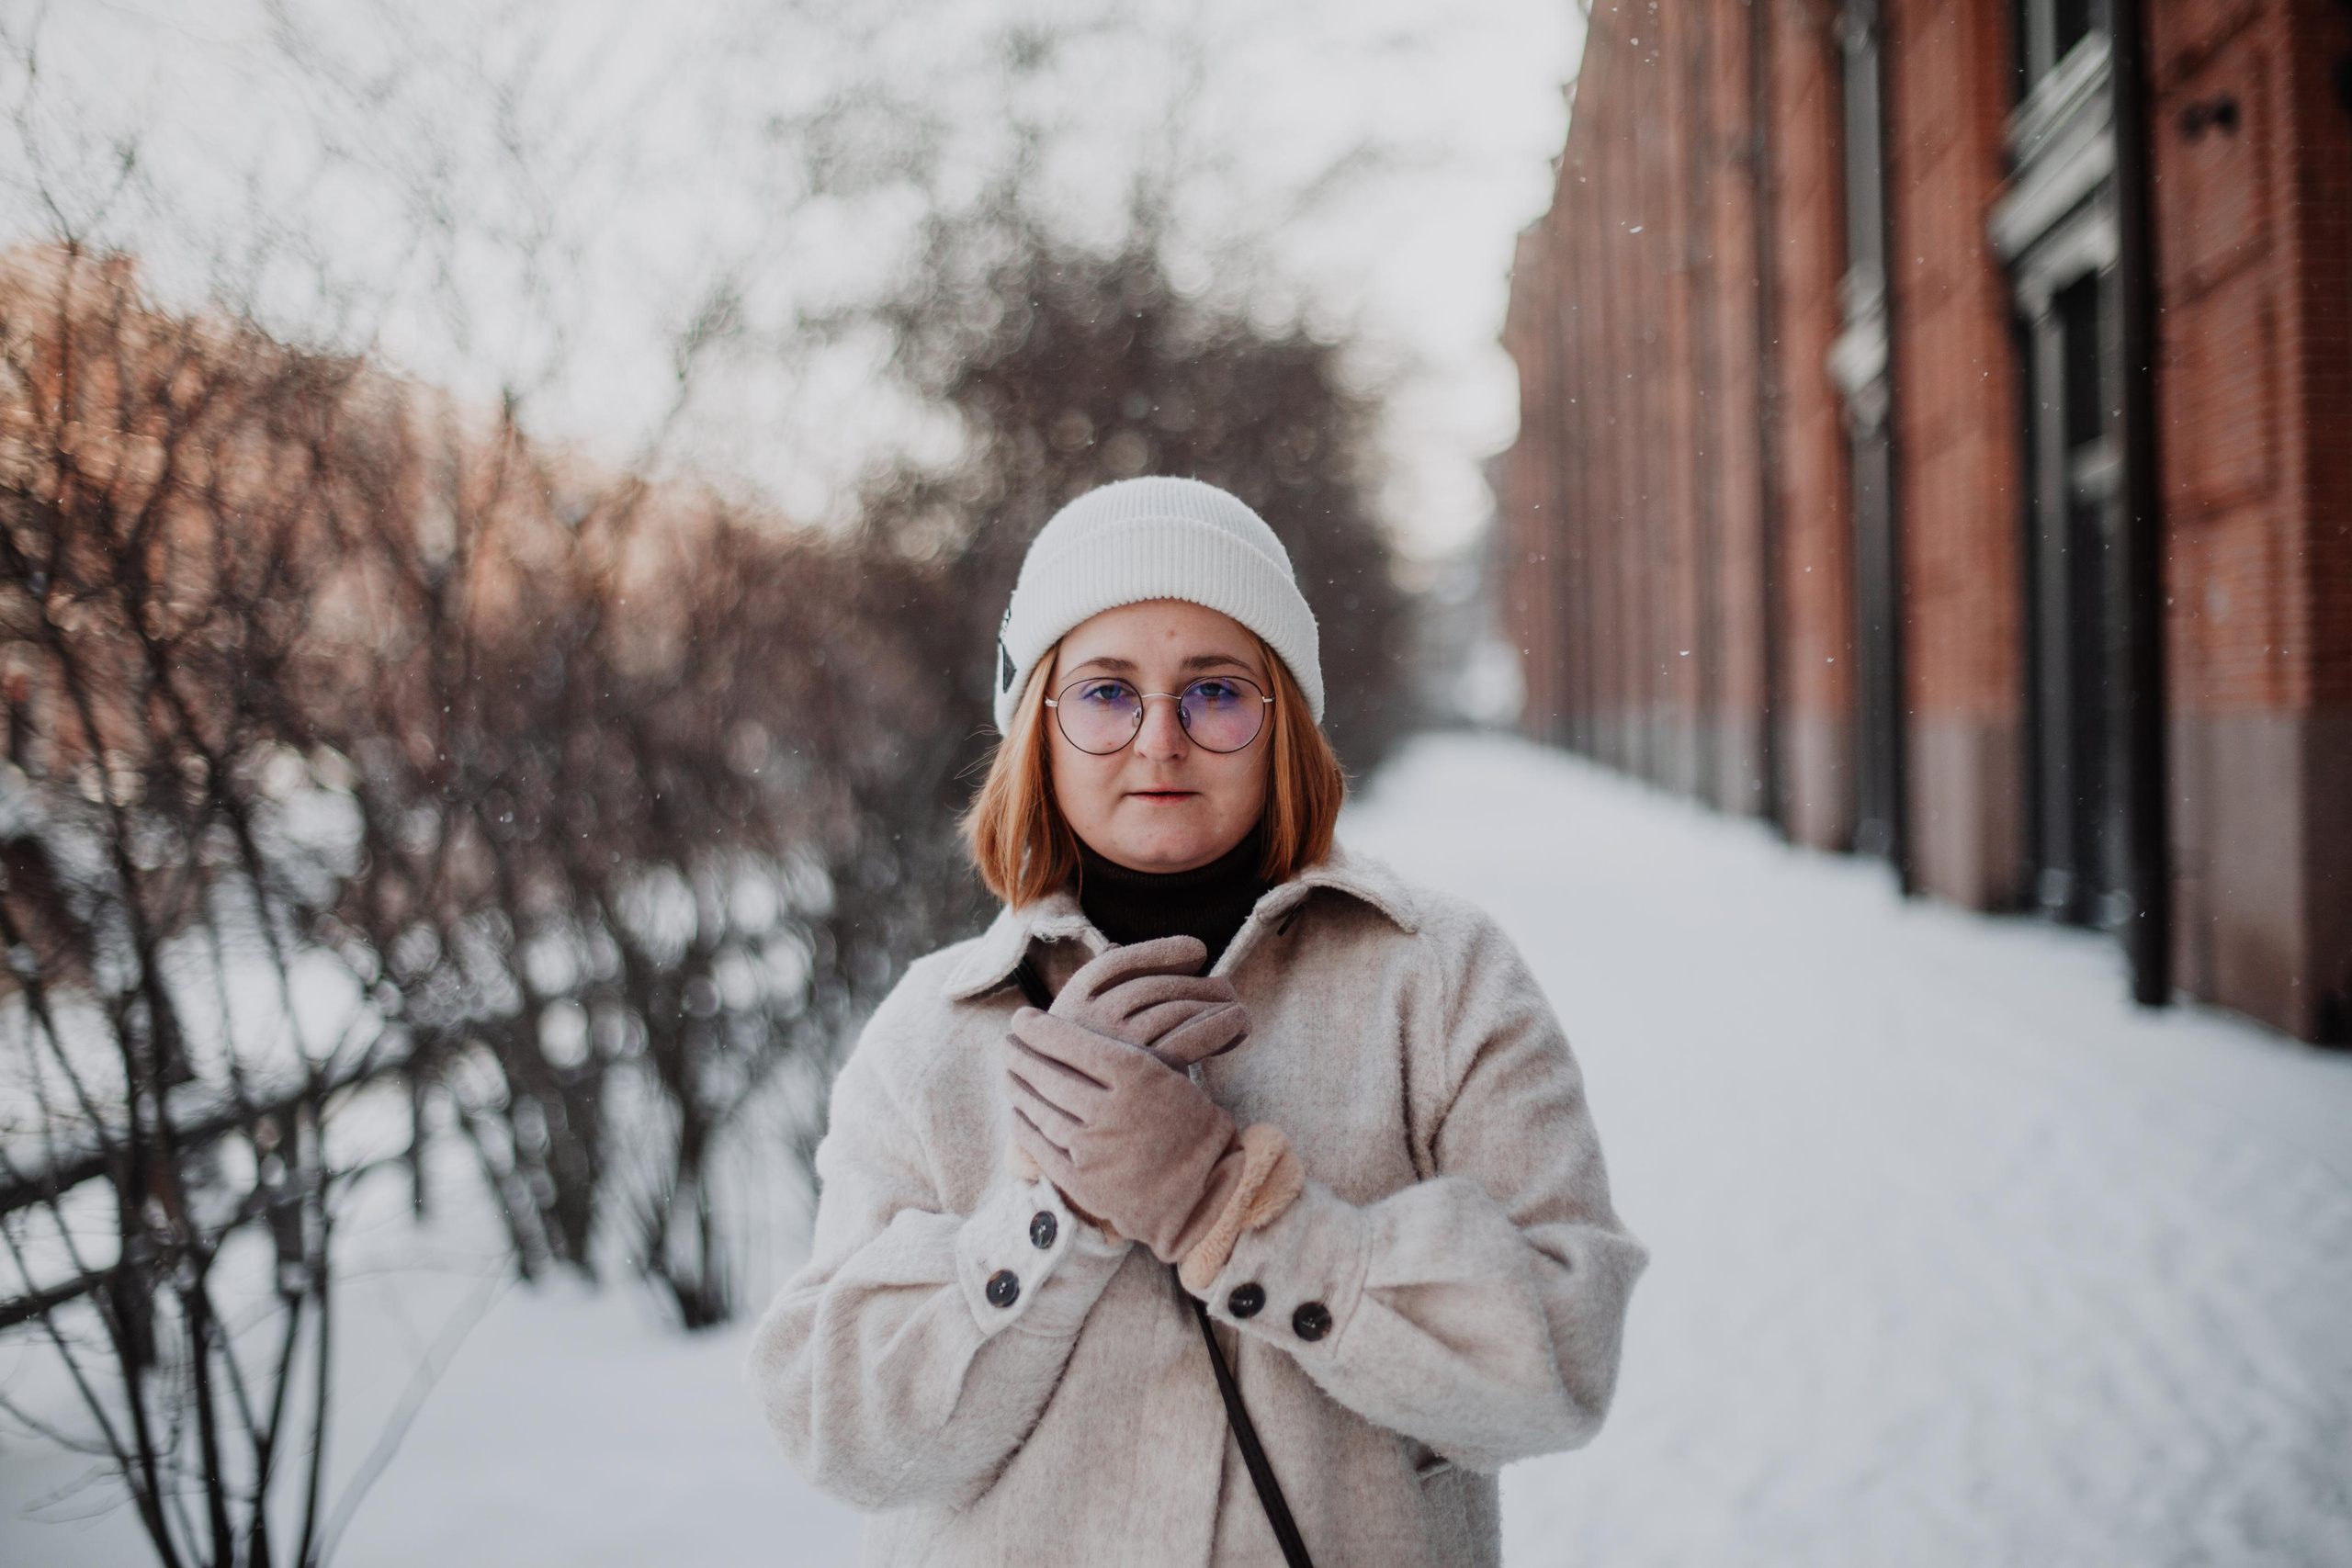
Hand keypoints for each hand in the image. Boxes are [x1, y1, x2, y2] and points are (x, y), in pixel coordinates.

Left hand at [1002, 1006, 1245, 1265]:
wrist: (1204, 1191)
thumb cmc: (1189, 1126)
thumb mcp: (1167, 1076)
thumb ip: (1122, 1057)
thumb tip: (1067, 1037)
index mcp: (1136, 1076)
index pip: (1071, 1043)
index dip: (1038, 1029)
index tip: (1021, 1020)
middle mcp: (1109, 1110)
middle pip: (1048, 1074)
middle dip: (1020, 1055)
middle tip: (1007, 1044)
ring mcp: (1092, 1149)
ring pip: (1040, 1108)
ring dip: (1018, 1087)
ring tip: (1009, 1073)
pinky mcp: (1081, 1181)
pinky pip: (1040, 1145)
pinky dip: (1023, 1124)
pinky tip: (1017, 1110)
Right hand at [1050, 935, 1249, 1066]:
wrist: (1077, 1135)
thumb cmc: (1084, 1079)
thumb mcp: (1076, 1028)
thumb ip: (1097, 989)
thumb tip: (1115, 944)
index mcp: (1072, 1003)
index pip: (1117, 963)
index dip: (1161, 951)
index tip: (1197, 950)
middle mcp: (1091, 1021)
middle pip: (1154, 986)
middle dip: (1197, 983)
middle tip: (1227, 989)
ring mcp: (1117, 1047)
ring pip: (1177, 1008)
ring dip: (1217, 1004)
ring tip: (1237, 1011)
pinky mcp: (1147, 1074)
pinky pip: (1193, 1037)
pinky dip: (1223, 1027)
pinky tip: (1238, 1030)